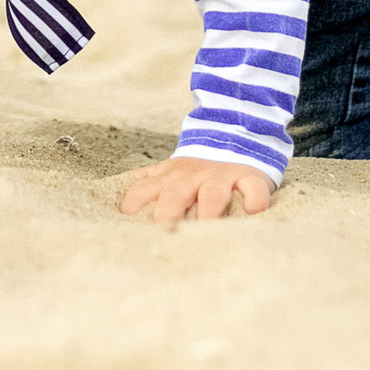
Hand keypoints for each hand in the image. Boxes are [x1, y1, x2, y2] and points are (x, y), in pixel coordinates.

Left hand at [119, 156, 274, 223]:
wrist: (233, 133)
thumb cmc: (195, 169)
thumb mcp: (166, 173)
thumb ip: (145, 187)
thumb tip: (115, 209)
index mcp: (167, 178)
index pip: (141, 192)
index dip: (133, 209)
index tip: (128, 233)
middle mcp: (191, 178)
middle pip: (174, 196)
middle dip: (167, 215)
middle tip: (165, 236)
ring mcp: (221, 177)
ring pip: (212, 194)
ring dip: (208, 212)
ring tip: (207, 229)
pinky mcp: (249, 177)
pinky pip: (253, 189)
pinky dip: (254, 200)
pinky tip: (253, 213)